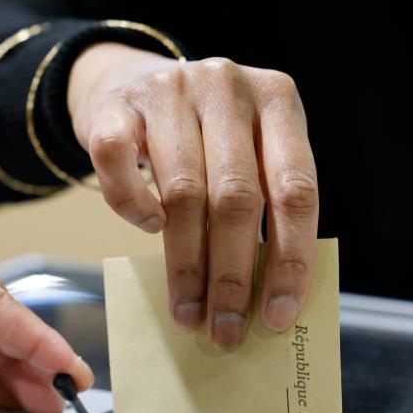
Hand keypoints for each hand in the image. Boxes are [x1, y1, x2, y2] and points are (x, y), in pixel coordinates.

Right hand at [68, 43, 318, 348]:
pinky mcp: (116, 103)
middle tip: (227, 330)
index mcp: (278, 100)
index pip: (296, 190)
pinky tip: (149, 229)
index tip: (279, 317)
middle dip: (233, 278)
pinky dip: (133, 206)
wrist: (132, 82)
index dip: (290, 260)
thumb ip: (263, 204)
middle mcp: (227, 86)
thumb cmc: (204, 137)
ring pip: (182, 192)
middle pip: (237, 198)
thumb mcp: (249, 152)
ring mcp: (169, 89)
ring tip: (189, 312)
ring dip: (186, 266)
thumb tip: (266, 300)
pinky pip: (118, 164)